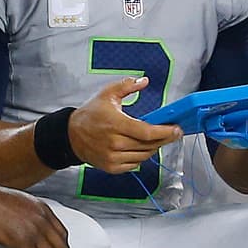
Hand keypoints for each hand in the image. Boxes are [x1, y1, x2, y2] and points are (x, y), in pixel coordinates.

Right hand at [67, 76, 182, 173]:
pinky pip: (134, 164)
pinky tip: (141, 148)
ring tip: (156, 139)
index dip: (165, 132)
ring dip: (153, 148)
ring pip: (143, 156)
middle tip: (172, 133)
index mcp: (116, 124)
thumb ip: (127, 85)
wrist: (71, 135)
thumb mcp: (107, 94)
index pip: (147, 132)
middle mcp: (115, 143)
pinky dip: (141, 157)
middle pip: (149, 145)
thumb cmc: (90, 114)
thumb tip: (144, 81)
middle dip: (164, 139)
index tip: (176, 129)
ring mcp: (113, 157)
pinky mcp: (111, 167)